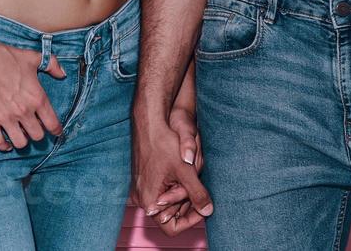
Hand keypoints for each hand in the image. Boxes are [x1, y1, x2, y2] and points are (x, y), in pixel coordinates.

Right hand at [0, 40, 65, 150]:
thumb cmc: (7, 56)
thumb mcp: (33, 57)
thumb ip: (52, 65)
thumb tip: (62, 73)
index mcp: (37, 98)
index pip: (52, 124)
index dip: (57, 130)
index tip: (56, 132)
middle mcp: (24, 111)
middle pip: (37, 136)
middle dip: (38, 134)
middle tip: (35, 129)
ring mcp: (6, 118)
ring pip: (20, 143)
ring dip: (23, 140)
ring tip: (22, 134)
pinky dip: (4, 145)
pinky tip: (7, 143)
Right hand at [133, 108, 211, 234]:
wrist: (150, 123)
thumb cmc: (164, 143)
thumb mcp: (186, 170)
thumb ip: (197, 193)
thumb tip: (208, 211)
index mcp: (150, 200)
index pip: (171, 227)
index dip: (190, 220)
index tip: (204, 208)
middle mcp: (142, 198)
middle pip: (170, 214)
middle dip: (187, 204)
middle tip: (203, 194)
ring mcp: (142, 189)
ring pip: (167, 202)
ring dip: (182, 195)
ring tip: (194, 180)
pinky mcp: (144, 180)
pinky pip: (162, 191)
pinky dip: (175, 187)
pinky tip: (185, 174)